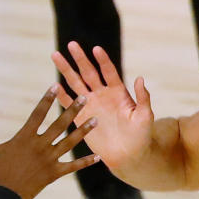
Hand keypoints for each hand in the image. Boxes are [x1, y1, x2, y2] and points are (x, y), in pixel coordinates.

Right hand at [0, 86, 99, 198]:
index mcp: (23, 138)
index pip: (38, 114)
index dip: (47, 99)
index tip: (57, 85)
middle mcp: (39, 147)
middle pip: (59, 125)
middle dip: (73, 110)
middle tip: (86, 96)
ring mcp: (48, 160)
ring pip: (70, 142)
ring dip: (84, 131)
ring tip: (97, 119)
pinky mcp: (53, 174)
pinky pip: (72, 167)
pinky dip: (85, 162)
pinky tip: (98, 157)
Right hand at [52, 42, 153, 168]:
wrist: (129, 154)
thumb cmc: (141, 134)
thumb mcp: (145, 115)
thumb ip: (142, 97)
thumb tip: (140, 78)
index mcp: (119, 92)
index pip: (109, 72)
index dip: (103, 60)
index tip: (96, 48)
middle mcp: (103, 94)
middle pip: (89, 72)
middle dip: (80, 59)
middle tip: (71, 44)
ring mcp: (91, 105)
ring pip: (76, 84)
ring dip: (66, 70)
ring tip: (55, 55)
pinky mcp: (81, 118)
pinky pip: (69, 105)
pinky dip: (61, 96)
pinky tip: (53, 86)